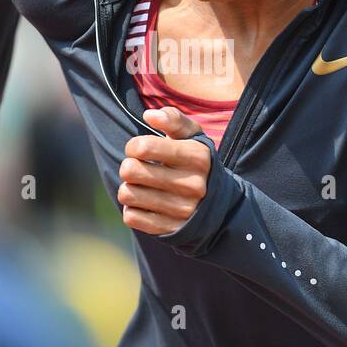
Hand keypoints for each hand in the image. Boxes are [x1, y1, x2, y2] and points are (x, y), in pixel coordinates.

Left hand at [118, 107, 210, 235]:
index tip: (140, 150)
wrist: (220, 206)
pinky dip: (132, 209)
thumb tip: (150, 116)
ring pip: (127, 194)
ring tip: (140, 186)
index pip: (144, 147)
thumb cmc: (196, 163)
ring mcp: (181, 210)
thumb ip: (173, 119)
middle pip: (130, 170)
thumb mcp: (193, 137)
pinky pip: (131, 217)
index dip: (134, 145)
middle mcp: (192, 185)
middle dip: (128, 166)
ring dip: (128, 188)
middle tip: (136, 168)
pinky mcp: (170, 229)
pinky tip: (145, 204)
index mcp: (197, 157)